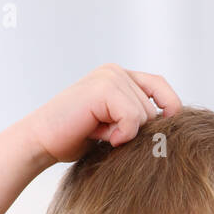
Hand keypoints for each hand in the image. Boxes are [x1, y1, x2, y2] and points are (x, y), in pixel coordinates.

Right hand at [21, 63, 181, 165]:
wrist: (41, 141)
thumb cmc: (74, 139)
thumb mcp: (113, 127)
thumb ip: (136, 119)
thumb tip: (172, 131)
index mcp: (119, 77)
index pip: (160, 87)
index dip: (170, 109)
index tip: (166, 135)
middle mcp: (115, 72)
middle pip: (154, 107)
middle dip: (138, 132)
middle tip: (108, 137)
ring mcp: (110, 77)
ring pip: (145, 115)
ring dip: (126, 135)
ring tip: (101, 135)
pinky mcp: (104, 89)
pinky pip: (133, 118)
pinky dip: (122, 134)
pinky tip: (102, 137)